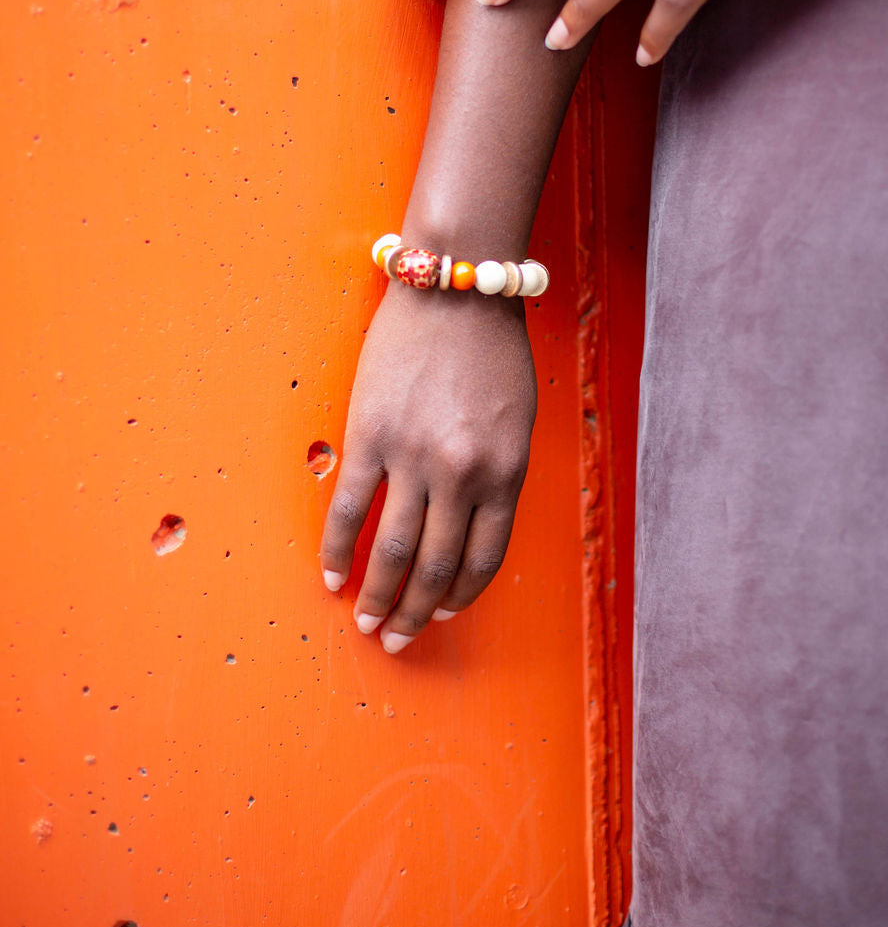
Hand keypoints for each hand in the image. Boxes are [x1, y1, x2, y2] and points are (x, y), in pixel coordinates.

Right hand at [319, 279, 535, 652]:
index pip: (484, 559)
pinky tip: (331, 574)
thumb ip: (496, 476)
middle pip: (436, 566)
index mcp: (505, 473)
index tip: (443, 614)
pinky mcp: (371, 436)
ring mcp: (414, 457)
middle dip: (415, 613)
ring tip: (366, 621)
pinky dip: (338, 548)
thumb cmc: (492, 350)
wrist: (456, 288)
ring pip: (394, 549)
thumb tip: (465, 527)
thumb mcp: (516, 421)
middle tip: (396, 638)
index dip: (461, 596)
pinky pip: (349, 508)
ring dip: (378, 595)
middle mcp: (462, 474)